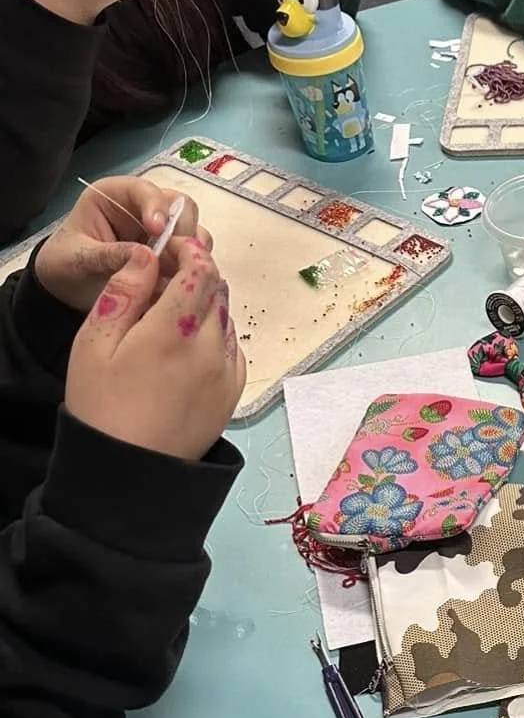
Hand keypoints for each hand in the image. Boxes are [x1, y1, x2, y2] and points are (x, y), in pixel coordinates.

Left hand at [36, 178, 208, 313]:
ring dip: (192, 253)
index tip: (157, 230)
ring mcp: (164, 235)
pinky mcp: (174, 257)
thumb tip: (146, 257)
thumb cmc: (65, 265)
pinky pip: (196, 258)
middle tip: (177, 257)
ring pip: (195, 233)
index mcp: (114, 197)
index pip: (144, 190)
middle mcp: (145, 211)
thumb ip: (109, 255)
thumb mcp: (78, 259)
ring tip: (179, 275)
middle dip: (183, 232)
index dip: (156, 206)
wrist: (66, 292)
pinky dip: (195, 270)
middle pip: (182, 207)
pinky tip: (182, 284)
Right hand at [66, 240, 244, 461]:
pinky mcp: (235, 389)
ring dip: (206, 305)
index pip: (201, 270)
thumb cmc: (103, 406)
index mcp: (174, 331)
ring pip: (226, 317)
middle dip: (197, 275)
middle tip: (165, 280)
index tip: (171, 248)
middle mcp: (211, 347)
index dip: (189, 251)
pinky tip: (185, 348)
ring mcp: (228, 370)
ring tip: (170, 318)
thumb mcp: (95, 344)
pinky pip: (231, 346)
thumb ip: (125, 293)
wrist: (133, 469)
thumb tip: (148, 255)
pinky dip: (214, 335)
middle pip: (218, 291)